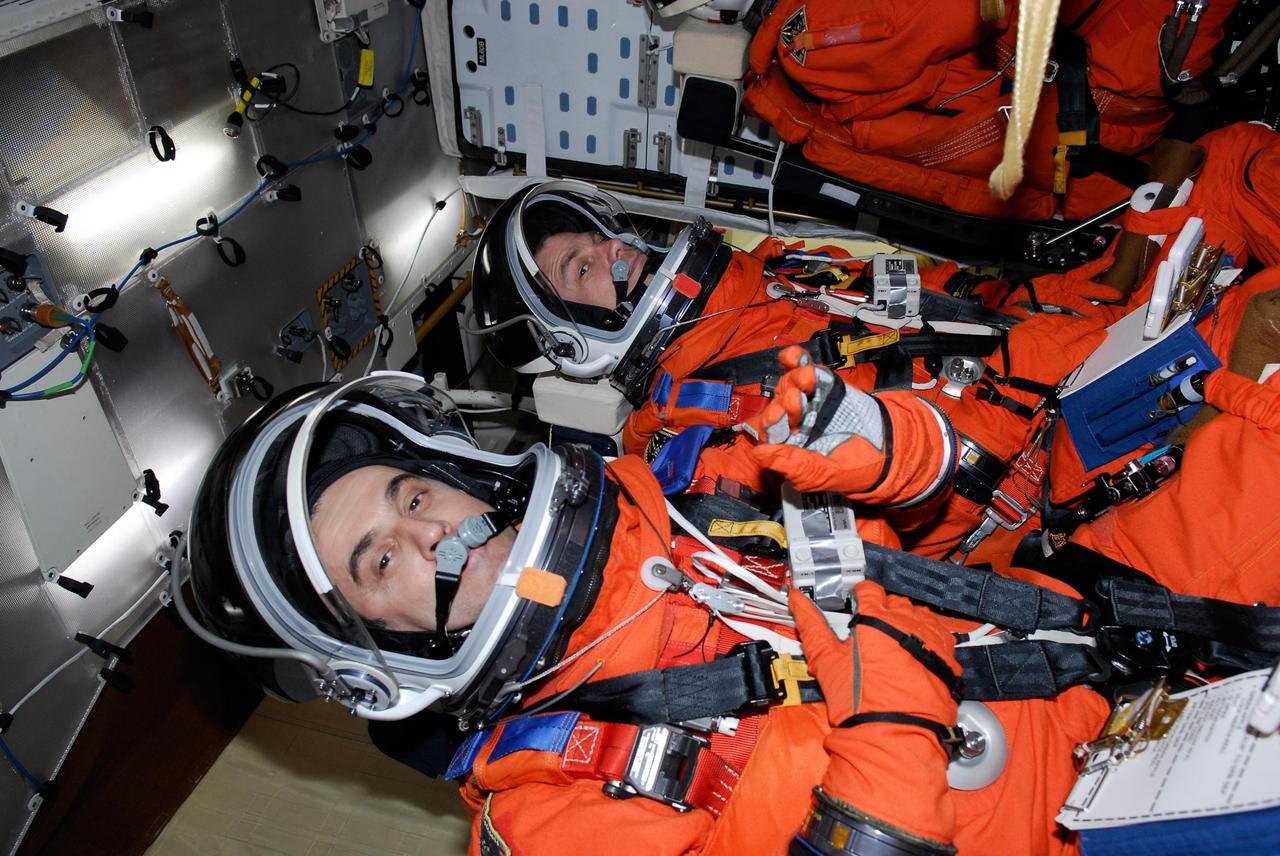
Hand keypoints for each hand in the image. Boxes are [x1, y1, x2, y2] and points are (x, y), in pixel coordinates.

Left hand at [738, 346, 955, 504]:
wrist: (890, 448)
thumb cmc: (855, 467)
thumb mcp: (820, 474)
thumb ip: (790, 464)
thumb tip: (759, 453)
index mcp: (789, 446)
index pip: (769, 431)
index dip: (770, 422)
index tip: (777, 417)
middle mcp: (796, 423)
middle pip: (779, 404)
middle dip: (785, 401)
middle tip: (796, 400)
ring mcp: (811, 402)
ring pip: (791, 384)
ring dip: (795, 379)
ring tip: (807, 378)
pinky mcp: (826, 386)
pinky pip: (806, 368)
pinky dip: (797, 360)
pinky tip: (795, 357)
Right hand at [789, 581, 958, 729]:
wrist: (895, 738)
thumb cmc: (859, 703)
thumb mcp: (826, 662)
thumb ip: (811, 625)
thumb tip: (796, 598)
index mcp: (875, 617)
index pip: (869, 589)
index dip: (860, 596)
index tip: (856, 607)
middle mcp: (906, 621)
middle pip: (895, 602)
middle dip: (883, 613)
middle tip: (872, 634)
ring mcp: (931, 638)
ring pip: (919, 617)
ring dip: (908, 624)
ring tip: (895, 647)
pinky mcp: (948, 658)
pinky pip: (940, 637)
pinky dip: (928, 642)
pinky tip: (917, 658)